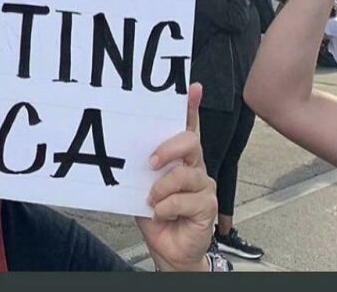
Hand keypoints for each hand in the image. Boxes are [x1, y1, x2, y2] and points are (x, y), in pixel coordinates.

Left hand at [135, 83, 215, 272]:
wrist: (167, 249)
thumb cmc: (154, 212)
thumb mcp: (143, 183)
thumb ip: (143, 165)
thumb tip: (128, 147)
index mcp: (179, 156)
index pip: (187, 126)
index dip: (191, 106)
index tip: (193, 88)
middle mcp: (195, 166)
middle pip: (190, 142)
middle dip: (169, 147)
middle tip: (150, 161)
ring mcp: (204, 185)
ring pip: (186, 173)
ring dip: (162, 187)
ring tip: (151, 199)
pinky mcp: (208, 206)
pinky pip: (185, 200)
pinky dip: (166, 207)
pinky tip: (160, 213)